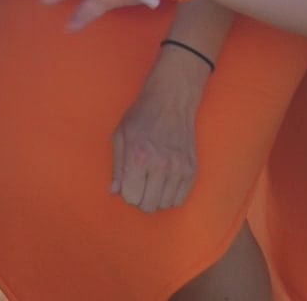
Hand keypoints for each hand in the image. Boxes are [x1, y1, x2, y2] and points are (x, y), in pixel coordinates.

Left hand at [111, 59, 203, 212]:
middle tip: (140, 184)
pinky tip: (165, 181)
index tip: (128, 182)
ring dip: (156, 197)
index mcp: (139, 157)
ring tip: (152, 181)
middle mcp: (161, 166)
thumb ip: (117, 167)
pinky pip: (180, 198)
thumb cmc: (141, 117)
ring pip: (165, 204)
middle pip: (149, 205)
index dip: (127, 192)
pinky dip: (171, 195)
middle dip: (140, 199)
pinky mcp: (192, 170)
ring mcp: (179, 168)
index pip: (131, 197)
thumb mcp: (119, 136)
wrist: (171, 102)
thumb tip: (114, 192)